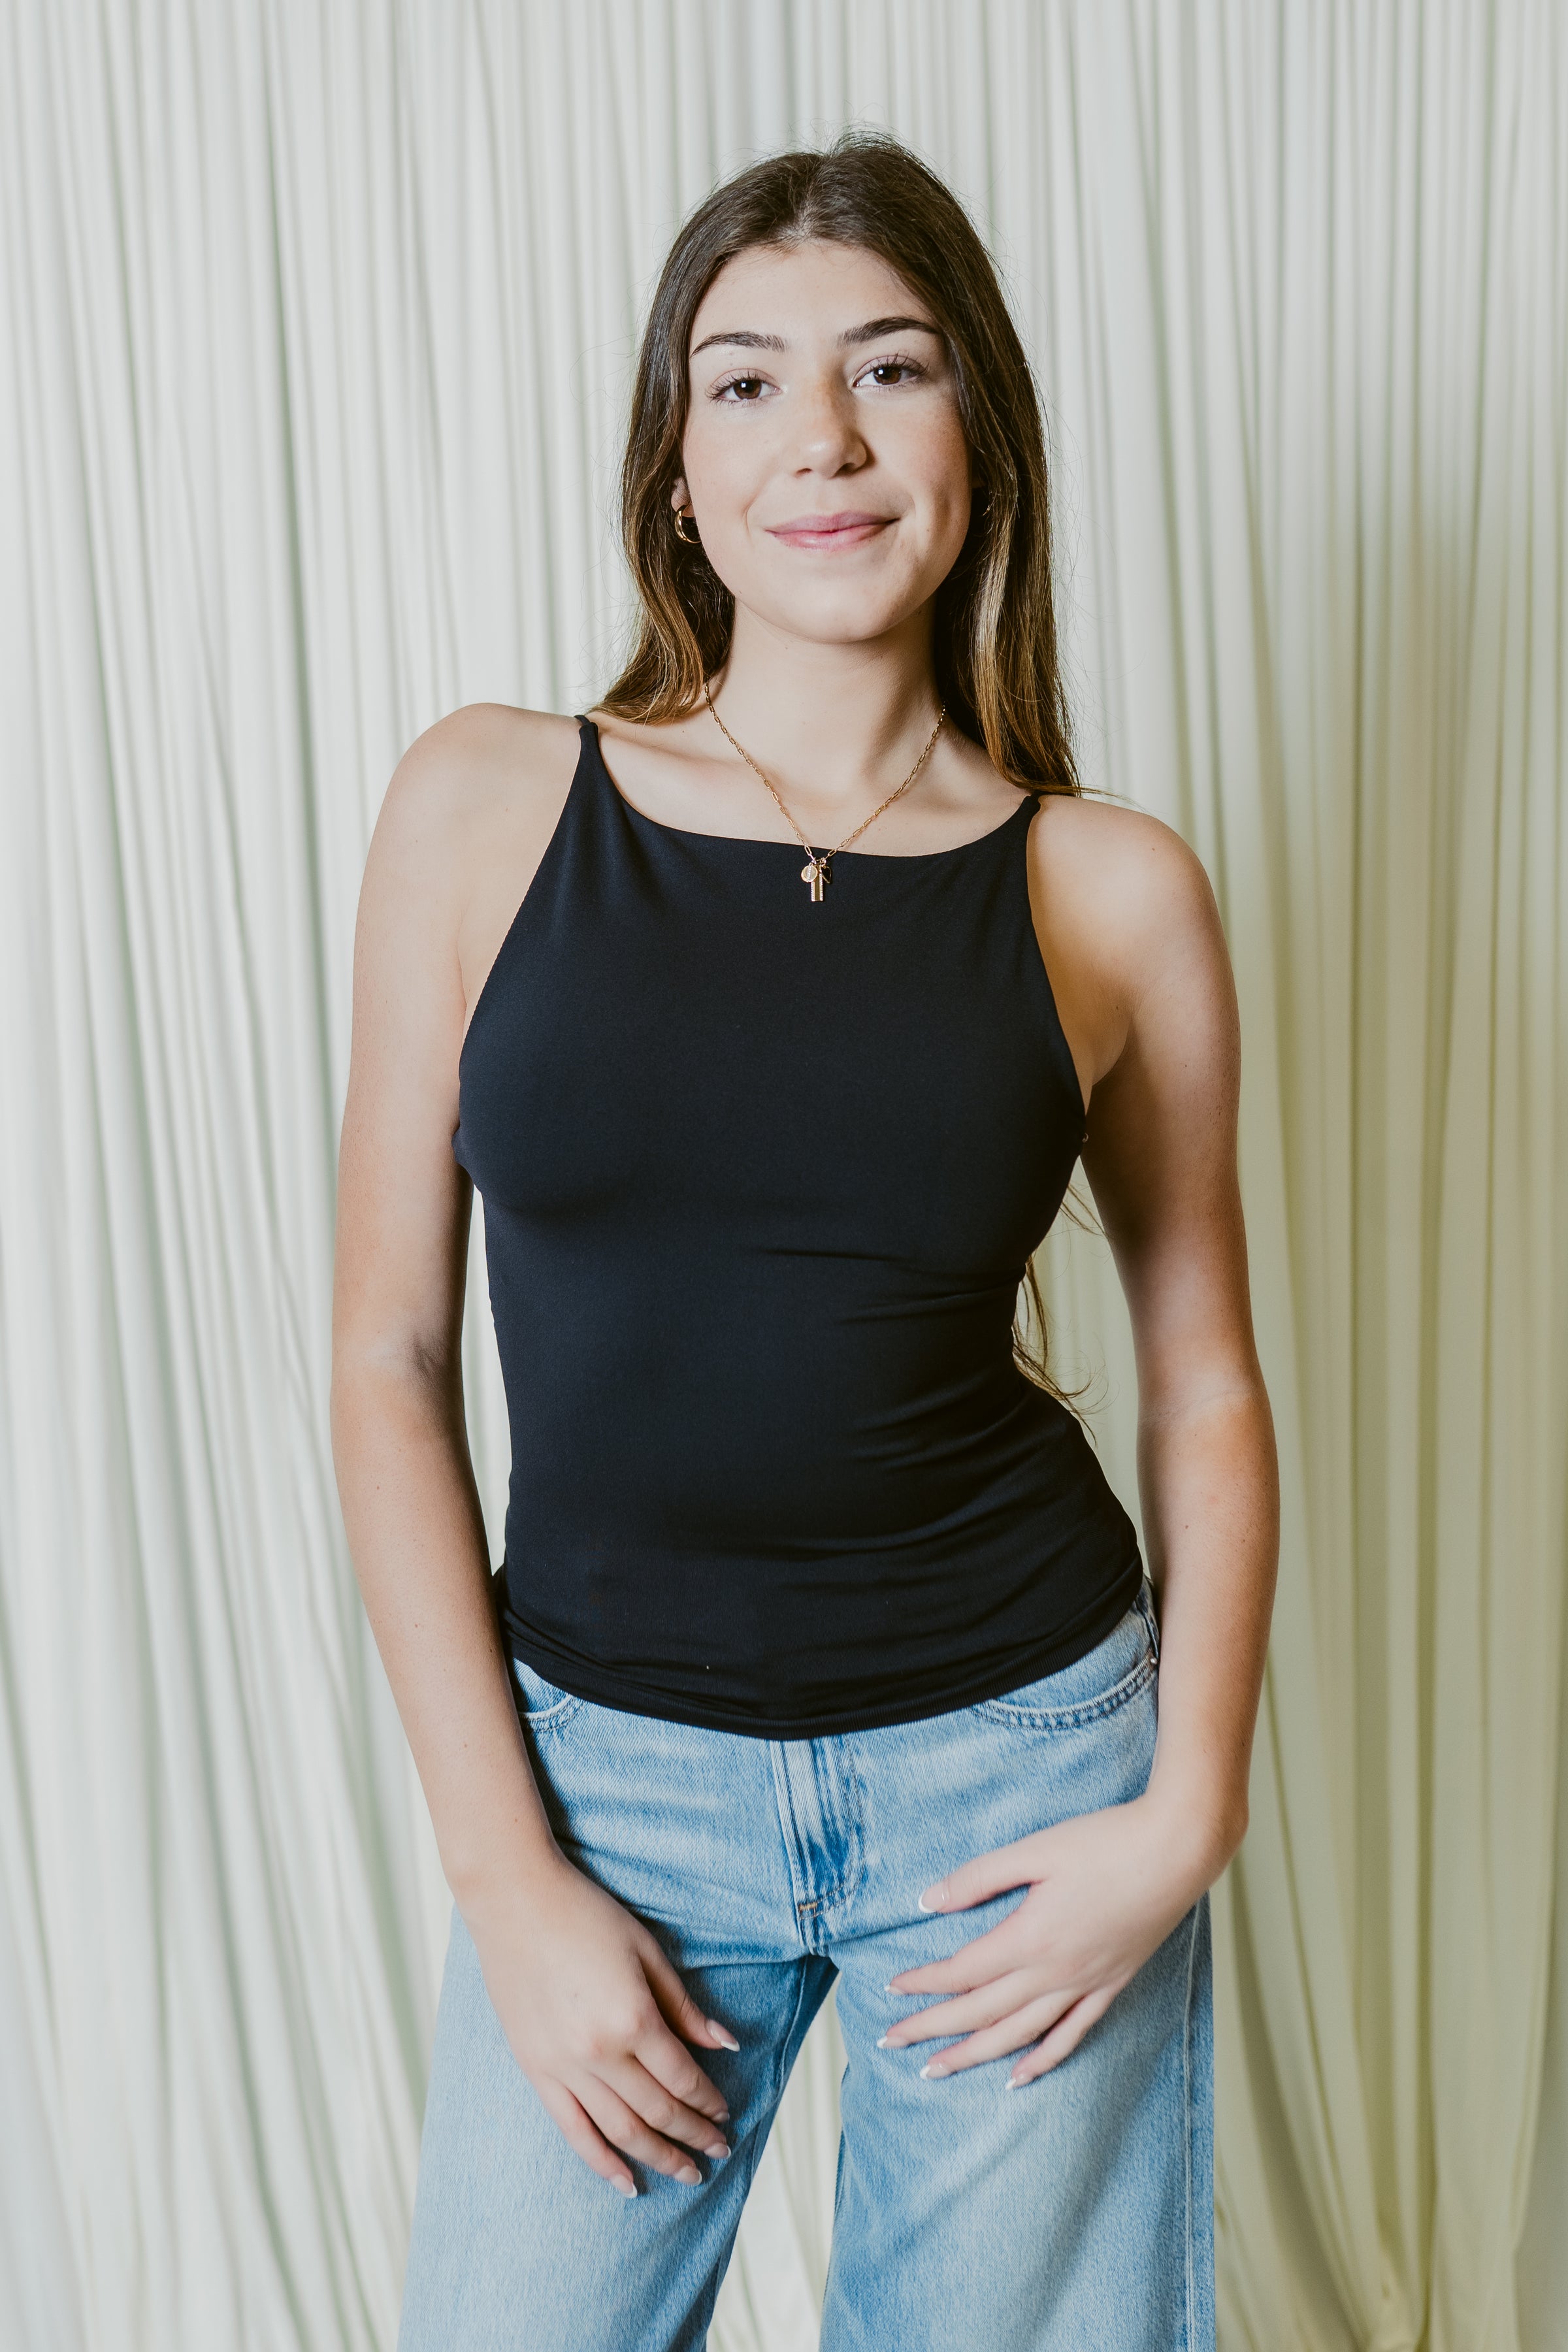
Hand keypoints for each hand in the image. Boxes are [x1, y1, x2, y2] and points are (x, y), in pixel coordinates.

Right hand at [464, 1850, 738, 2196]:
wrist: (514, 1902)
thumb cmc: (586, 1916)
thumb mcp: (647, 1951)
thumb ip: (684, 2006)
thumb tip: (726, 2044)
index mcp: (633, 2018)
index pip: (682, 2078)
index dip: (708, 2100)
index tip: (725, 2113)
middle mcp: (600, 2052)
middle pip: (657, 2111)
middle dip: (692, 2134)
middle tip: (717, 2150)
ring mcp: (563, 2067)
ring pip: (620, 2131)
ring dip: (658, 2156)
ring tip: (685, 2172)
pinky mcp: (536, 2071)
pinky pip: (573, 2130)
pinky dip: (602, 2162)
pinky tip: (628, 2183)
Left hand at [880, 1793, 1218, 2086]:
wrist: (1176, 1851)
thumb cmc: (1106, 1842)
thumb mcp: (1035, 1849)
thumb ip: (979, 1877)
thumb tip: (929, 1901)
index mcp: (1030, 1938)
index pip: (963, 1972)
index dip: (924, 1983)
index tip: (891, 1991)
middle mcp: (1055, 1973)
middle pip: (981, 2012)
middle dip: (932, 2028)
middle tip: (892, 2041)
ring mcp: (1085, 1985)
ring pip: (1019, 2035)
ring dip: (974, 2055)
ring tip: (937, 2070)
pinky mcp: (1111, 1986)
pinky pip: (1071, 2035)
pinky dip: (1041, 2060)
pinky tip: (1017, 2078)